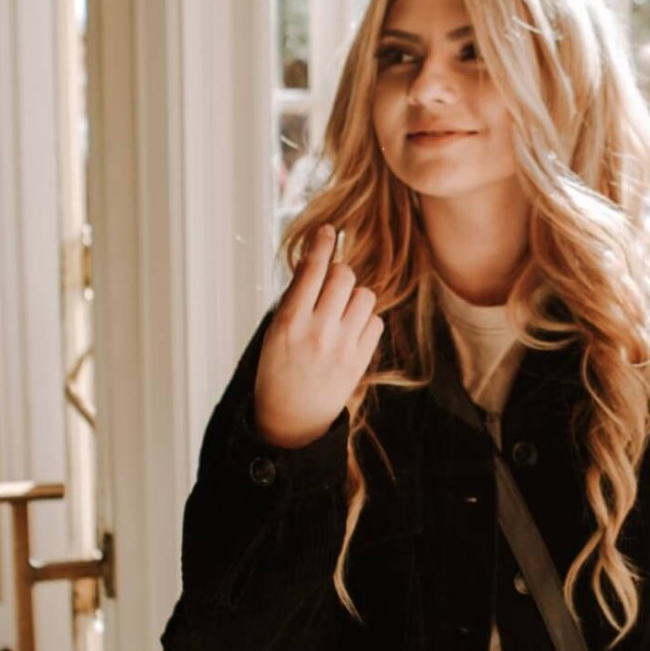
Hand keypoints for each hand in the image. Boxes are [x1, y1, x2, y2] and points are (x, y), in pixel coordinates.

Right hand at [254, 225, 383, 447]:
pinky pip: (375, 322)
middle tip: (332, 284)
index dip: (322, 244)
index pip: (311, 270)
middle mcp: (317, 331)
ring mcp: (342, 347)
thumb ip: (295, 299)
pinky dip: (365, 320)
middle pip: (344, 275)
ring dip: (354, 296)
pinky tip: (351, 331)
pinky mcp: (360, 360)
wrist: (291, 420)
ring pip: (365, 295)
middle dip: (339, 272)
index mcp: (289, 321)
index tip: (328, 231)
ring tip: (341, 311)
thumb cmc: (277, 371)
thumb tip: (316, 262)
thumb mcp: (274, 332)